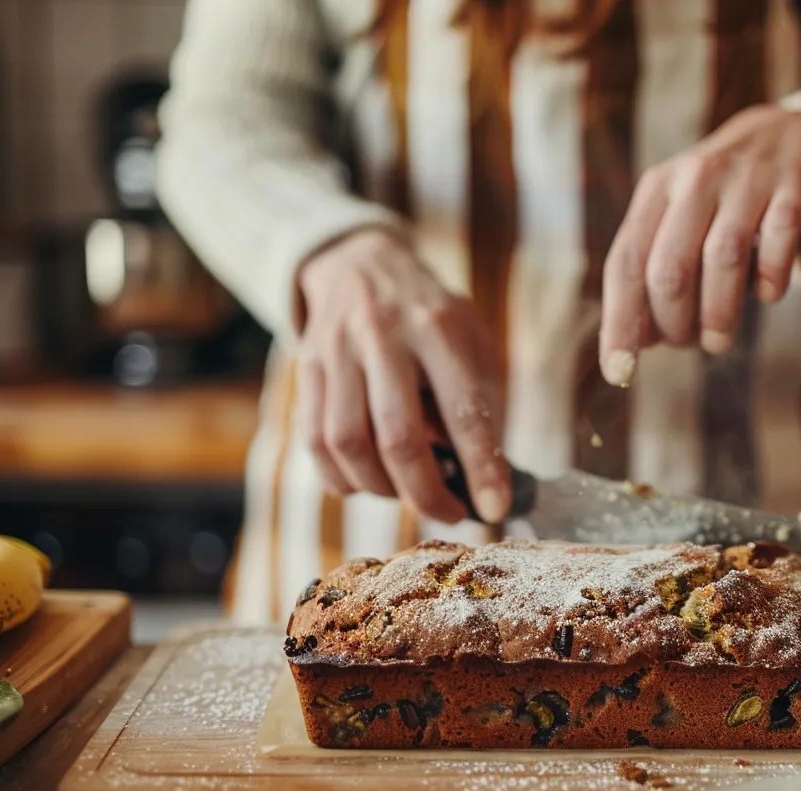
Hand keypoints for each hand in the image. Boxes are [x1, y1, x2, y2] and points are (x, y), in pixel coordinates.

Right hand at [296, 228, 508, 522]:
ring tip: (408, 492)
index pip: (462, 410)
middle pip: (398, 437)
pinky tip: (368, 482)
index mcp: (437, 326)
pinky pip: (314, 442)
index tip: (495, 508)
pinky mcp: (306, 368)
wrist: (362, 265)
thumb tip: (488, 482)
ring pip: (348, 444)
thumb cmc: (433, 319)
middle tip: (451, 514)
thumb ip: (482, 404)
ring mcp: (336, 351)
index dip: (481, 467)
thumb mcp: (472, 342)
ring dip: (382, 488)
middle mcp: (382, 334)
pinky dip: (342, 478)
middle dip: (427, 492)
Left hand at [599, 105, 800, 384]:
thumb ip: (653, 275)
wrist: (792, 135)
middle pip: (670, 269)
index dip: (619, 323)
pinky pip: (780, 243)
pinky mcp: (795, 184)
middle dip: (676, 324)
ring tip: (719, 341)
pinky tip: (768, 294)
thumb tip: (636, 343)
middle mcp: (696, 178)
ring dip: (720, 315)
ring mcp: (747, 178)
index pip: (626, 264)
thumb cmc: (723, 200)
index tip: (620, 373)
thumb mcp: (679, 223)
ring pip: (723, 258)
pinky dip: (771, 281)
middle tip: (690, 344)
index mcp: (656, 191)